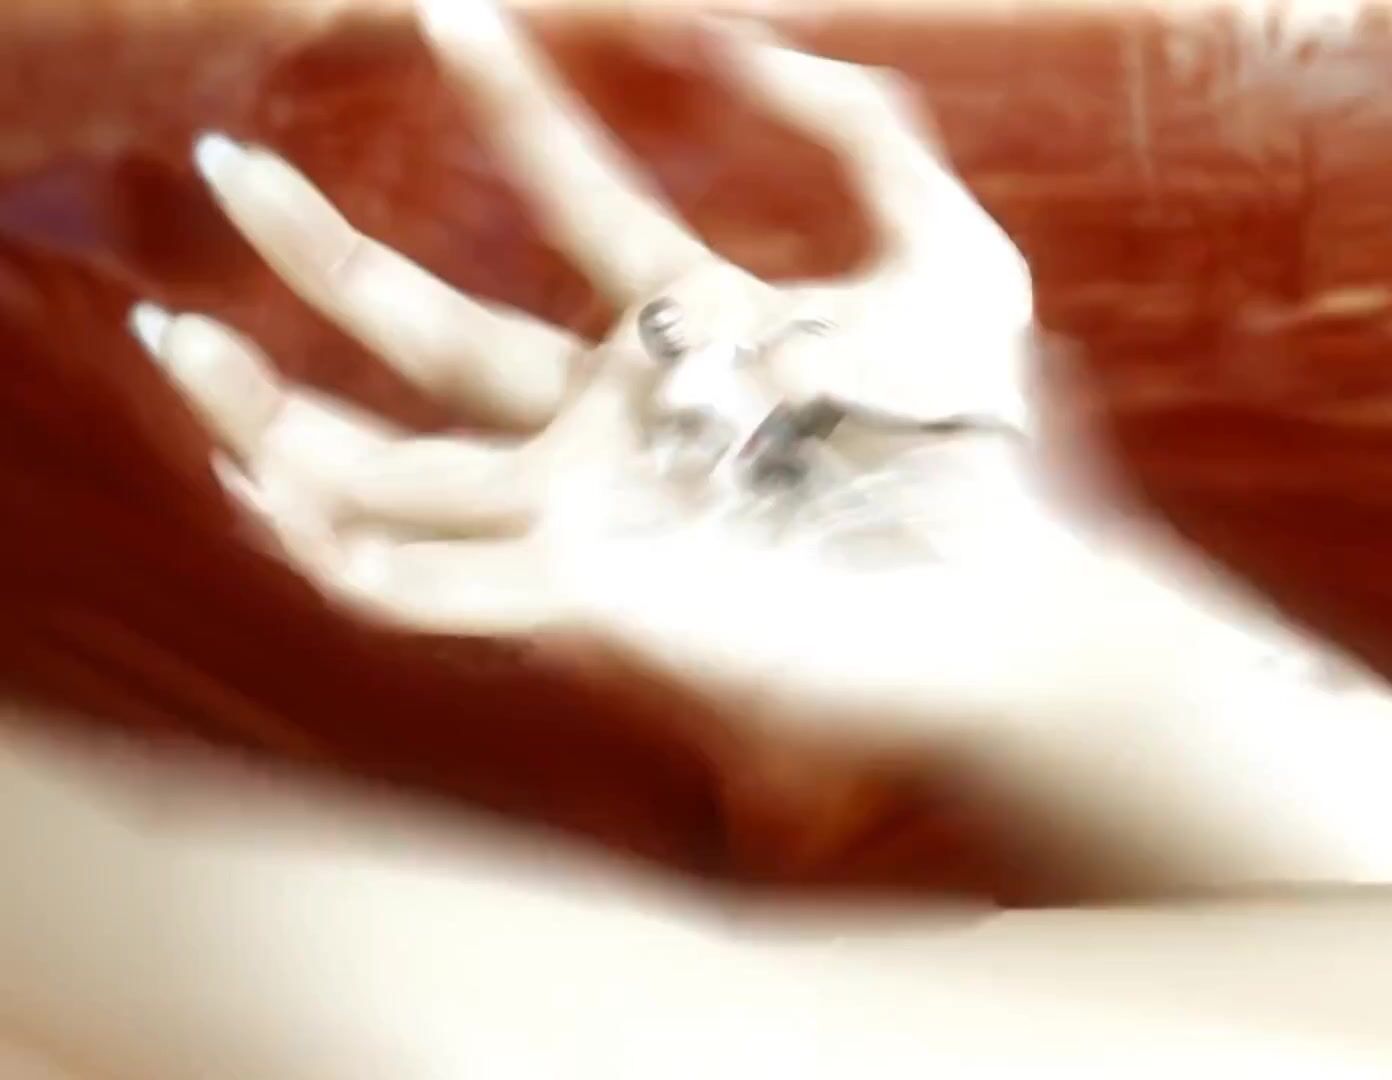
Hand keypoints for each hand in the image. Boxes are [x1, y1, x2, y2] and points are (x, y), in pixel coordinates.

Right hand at [127, 0, 1314, 895]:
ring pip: (392, 468)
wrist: (1015, 600)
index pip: (575, 199)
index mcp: (695, 332)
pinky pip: (426, 590)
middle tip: (223, 164)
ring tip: (179, 339)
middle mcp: (622, 420)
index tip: (450, 7)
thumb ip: (863, 132)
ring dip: (274, 410)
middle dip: (322, 252)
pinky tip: (255, 482)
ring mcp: (596, 515)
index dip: (512, 102)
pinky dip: (333, 550)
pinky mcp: (588, 605)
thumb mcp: (953, 255)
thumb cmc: (995, 450)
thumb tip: (732, 37)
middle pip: (434, 333)